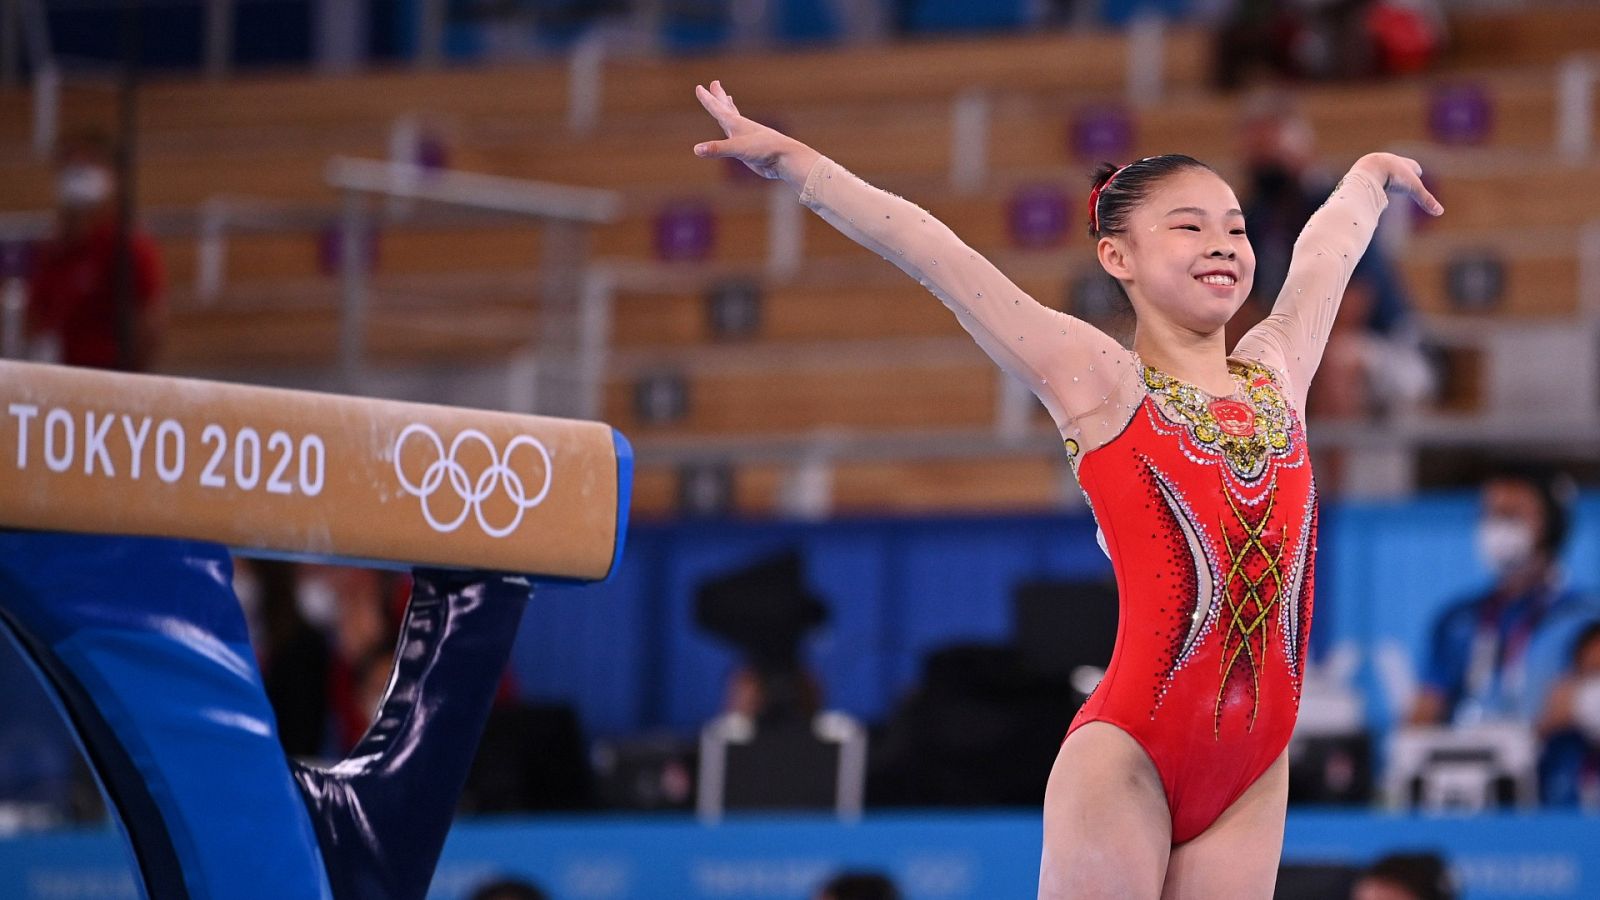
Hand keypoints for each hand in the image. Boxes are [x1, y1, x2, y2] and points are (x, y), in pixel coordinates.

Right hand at [692, 80, 816, 185]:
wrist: (786, 159)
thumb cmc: (764, 150)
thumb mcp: (737, 149)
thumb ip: (716, 149)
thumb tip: (696, 149)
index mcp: (737, 124)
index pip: (718, 108)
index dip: (708, 99)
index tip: (699, 87)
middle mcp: (741, 128)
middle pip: (727, 108)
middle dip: (719, 97)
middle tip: (714, 83)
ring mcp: (746, 138)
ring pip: (734, 119)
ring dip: (728, 109)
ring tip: (727, 99)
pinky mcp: (750, 149)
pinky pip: (737, 137)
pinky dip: (734, 130)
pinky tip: (735, 132)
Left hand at [1354, 152, 1443, 215]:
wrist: (1369, 169)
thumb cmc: (1393, 177)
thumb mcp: (1413, 188)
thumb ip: (1425, 200)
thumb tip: (1440, 212)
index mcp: (1403, 163)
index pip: (1413, 166)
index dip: (1416, 172)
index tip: (1418, 173)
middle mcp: (1389, 161)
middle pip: (1398, 167)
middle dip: (1401, 172)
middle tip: (1401, 177)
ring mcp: (1375, 164)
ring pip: (1382, 171)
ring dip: (1384, 177)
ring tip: (1384, 183)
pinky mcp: (1361, 171)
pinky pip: (1368, 176)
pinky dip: (1371, 182)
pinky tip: (1369, 187)